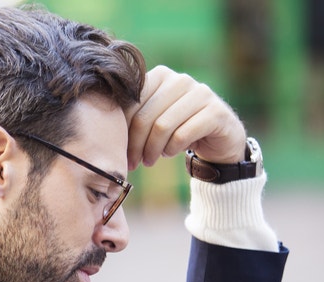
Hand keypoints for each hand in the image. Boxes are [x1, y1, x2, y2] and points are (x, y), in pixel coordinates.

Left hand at [123, 65, 247, 170]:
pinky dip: (171, 149)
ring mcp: (201, 93)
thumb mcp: (154, 119)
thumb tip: (104, 128)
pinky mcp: (216, 112)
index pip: (132, 102)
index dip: (122, 128)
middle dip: (135, 144)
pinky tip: (169, 153)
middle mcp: (181, 80)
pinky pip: (182, 135)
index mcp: (161, 75)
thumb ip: (135, 116)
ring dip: (152, 150)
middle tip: (133, 162)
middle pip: (145, 116)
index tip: (119, 149)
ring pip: (163, 126)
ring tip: (149, 161)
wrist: (219, 138)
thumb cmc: (178, 128)